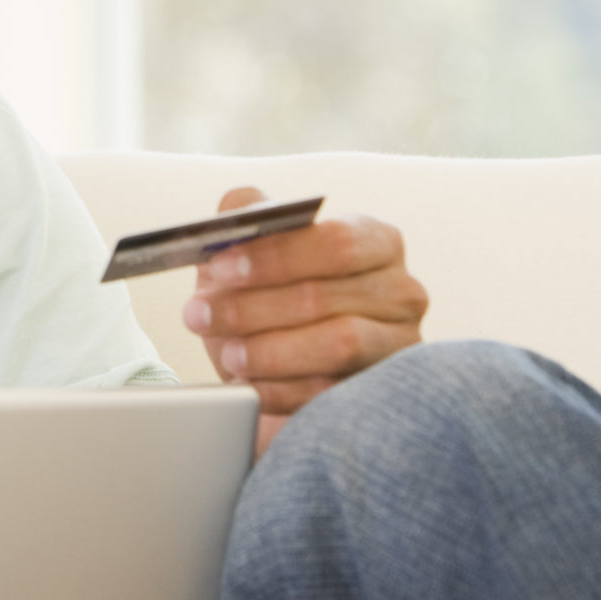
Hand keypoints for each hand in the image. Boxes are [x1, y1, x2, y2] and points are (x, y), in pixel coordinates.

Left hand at [180, 187, 427, 454]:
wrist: (279, 369)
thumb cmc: (270, 303)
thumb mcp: (253, 257)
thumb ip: (248, 220)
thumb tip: (239, 206)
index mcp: (376, 243)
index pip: (336, 242)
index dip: (273, 256)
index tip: (218, 267)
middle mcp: (401, 292)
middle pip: (325, 296)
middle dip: (251, 307)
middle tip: (199, 316)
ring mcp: (397, 346)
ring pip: (337, 345)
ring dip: (268, 351)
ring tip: (227, 354)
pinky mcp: (380, 393)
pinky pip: (330, 393)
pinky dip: (279, 390)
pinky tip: (247, 386)